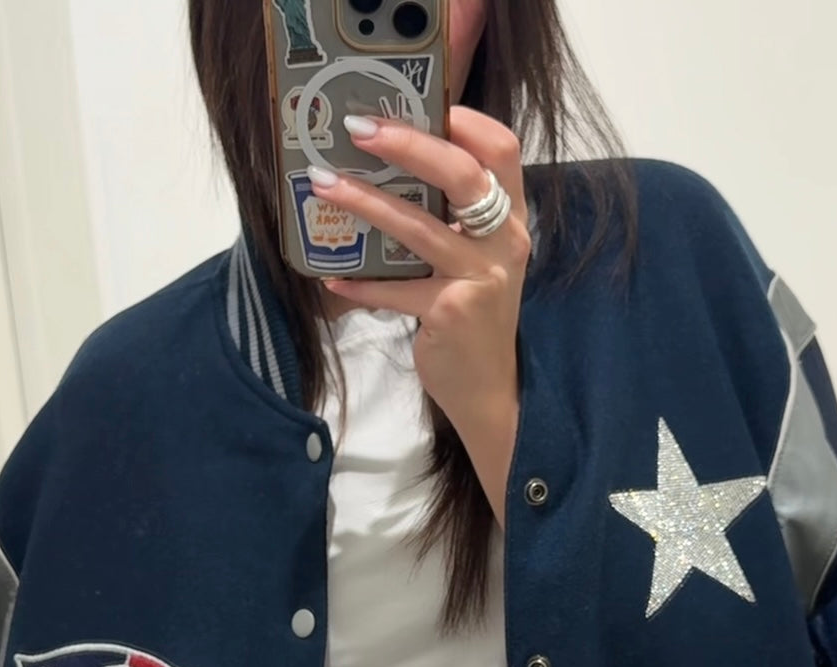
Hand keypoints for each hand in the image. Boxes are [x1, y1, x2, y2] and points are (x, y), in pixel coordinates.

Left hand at [309, 107, 529, 499]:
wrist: (490, 391)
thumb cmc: (473, 318)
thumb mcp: (475, 261)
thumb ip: (450, 220)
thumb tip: (387, 173)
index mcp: (511, 220)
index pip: (501, 150)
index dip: (463, 120)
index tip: (415, 104)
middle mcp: (504, 243)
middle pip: (463, 174)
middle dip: (408, 143)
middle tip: (358, 128)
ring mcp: (481, 279)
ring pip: (419, 227)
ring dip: (366, 203)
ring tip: (325, 184)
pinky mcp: (452, 314)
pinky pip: (396, 289)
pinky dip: (361, 284)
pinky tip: (333, 279)